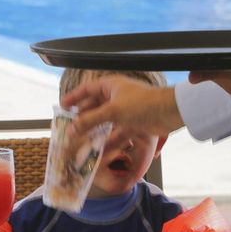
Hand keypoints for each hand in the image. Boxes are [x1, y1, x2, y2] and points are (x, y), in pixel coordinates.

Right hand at [61, 76, 182, 145]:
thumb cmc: (142, 104)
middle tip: (70, 128)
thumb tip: (71, 129)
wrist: (168, 113)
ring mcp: (124, 109)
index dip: (74, 97)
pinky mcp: (132, 121)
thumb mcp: (112, 111)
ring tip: (81, 140)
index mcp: (110, 85)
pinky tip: (99, 146)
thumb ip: (90, 120)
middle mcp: (116, 95)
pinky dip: (107, 137)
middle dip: (82, 117)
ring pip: (104, 119)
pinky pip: (114, 129)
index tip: (62, 106)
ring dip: (94, 129)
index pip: (86, 89)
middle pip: (94, 105)